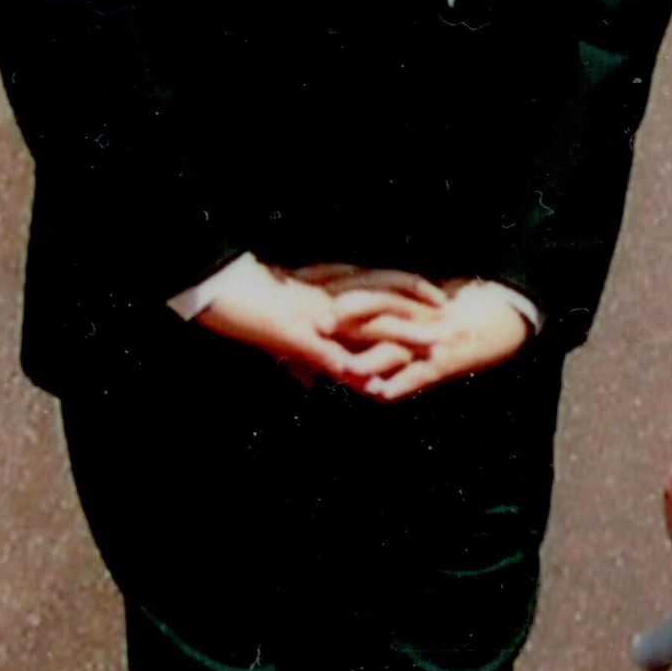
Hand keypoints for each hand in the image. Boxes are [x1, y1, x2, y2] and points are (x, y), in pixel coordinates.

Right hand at [191, 257, 434, 388]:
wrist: (218, 290)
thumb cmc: (247, 306)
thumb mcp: (279, 337)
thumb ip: (302, 357)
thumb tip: (312, 381)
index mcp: (326, 292)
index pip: (378, 285)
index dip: (409, 291)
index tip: (438, 300)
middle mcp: (328, 301)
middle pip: (385, 299)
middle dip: (419, 310)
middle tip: (452, 317)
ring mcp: (317, 318)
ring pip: (369, 325)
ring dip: (403, 337)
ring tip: (434, 346)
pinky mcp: (300, 337)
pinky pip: (333, 357)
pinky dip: (356, 370)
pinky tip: (375, 385)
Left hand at [328, 277, 532, 402]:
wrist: (511, 308)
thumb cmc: (464, 304)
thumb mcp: (424, 299)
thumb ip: (392, 303)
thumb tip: (352, 312)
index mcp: (410, 295)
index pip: (370, 286)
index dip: (341, 289)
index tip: (310, 292)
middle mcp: (419, 312)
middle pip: (378, 307)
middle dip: (344, 317)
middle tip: (314, 324)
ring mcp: (434, 336)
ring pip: (396, 341)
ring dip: (367, 355)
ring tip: (342, 366)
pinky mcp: (450, 360)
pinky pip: (420, 373)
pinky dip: (400, 384)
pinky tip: (379, 394)